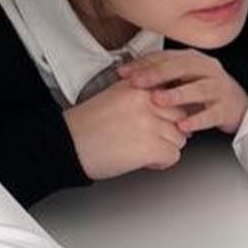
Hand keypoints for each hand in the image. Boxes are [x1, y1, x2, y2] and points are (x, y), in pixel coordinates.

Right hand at [66, 76, 191, 178]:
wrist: (66, 145)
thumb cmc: (85, 125)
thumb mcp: (115, 98)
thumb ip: (143, 98)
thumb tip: (171, 110)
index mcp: (137, 86)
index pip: (173, 93)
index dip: (168, 111)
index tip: (161, 119)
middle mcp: (146, 101)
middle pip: (181, 115)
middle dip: (169, 130)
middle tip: (150, 138)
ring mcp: (150, 123)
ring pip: (179, 137)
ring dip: (165, 147)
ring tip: (143, 150)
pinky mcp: (149, 147)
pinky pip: (174, 155)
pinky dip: (161, 162)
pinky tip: (144, 161)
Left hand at [119, 50, 247, 136]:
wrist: (238, 105)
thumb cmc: (204, 91)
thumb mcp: (182, 78)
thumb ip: (159, 75)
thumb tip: (126, 74)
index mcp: (193, 60)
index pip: (166, 57)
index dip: (144, 64)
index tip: (124, 73)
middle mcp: (207, 70)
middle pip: (182, 67)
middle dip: (157, 74)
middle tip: (138, 83)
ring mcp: (219, 88)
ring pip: (199, 89)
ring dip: (177, 94)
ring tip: (159, 100)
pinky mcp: (226, 109)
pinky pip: (211, 114)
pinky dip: (197, 120)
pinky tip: (183, 126)